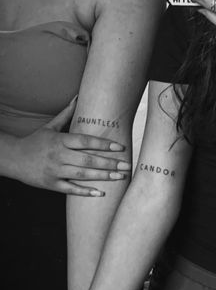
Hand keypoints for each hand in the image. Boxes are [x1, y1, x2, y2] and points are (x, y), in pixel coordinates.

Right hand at [15, 97, 130, 195]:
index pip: (85, 141)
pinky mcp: (52, 184)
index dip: (103, 144)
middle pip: (88, 159)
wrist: (14, 159)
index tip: (119, 147)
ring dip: (103, 176)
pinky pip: (71, 189)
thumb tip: (78, 97)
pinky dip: (85, 192)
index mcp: (60, 140)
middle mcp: (59, 156)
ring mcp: (55, 171)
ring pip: (82, 174)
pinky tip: (100, 193)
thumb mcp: (50, 127)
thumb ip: (66, 114)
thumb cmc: (35, 142)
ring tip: (120, 177)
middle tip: (126, 166)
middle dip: (109, 163)